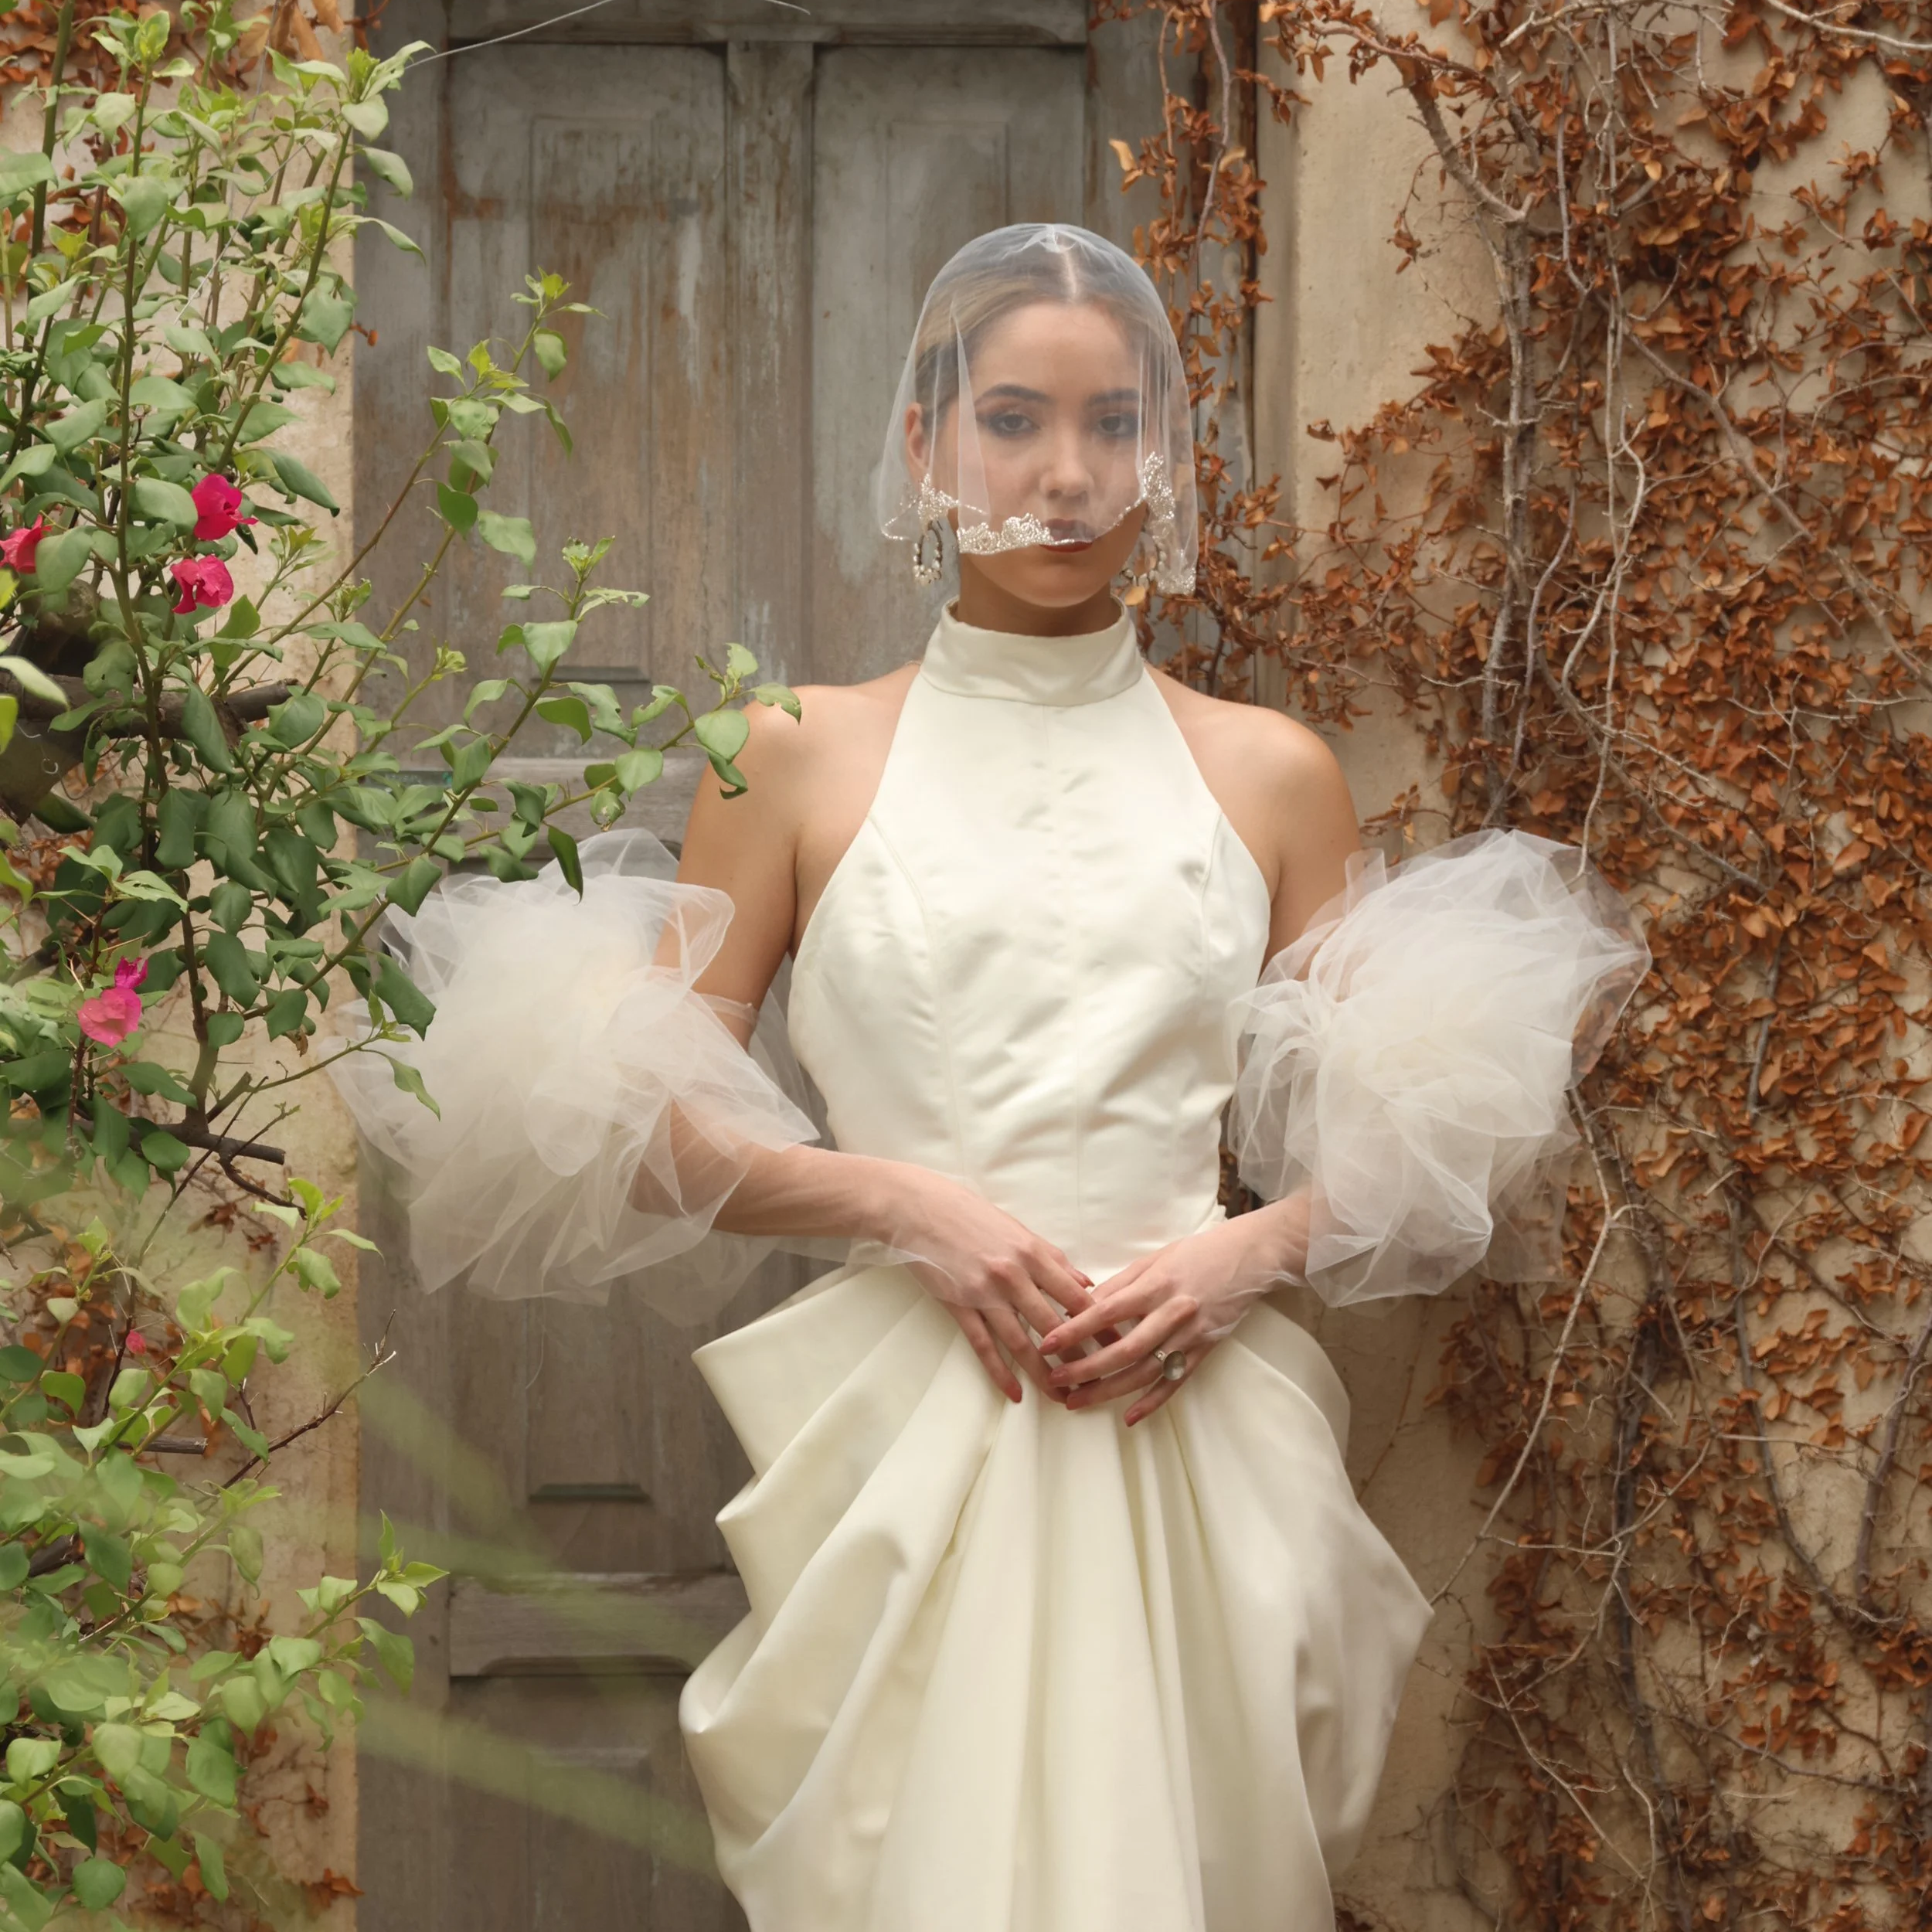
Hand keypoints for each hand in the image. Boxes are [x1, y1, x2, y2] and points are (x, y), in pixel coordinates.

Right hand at [877, 1165, 1097, 1404]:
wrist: (917, 1208)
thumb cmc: (968, 1213)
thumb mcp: (1016, 1229)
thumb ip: (1051, 1258)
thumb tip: (1084, 1282)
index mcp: (1031, 1253)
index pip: (1075, 1296)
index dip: (1100, 1323)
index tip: (1119, 1342)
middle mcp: (1013, 1275)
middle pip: (1054, 1325)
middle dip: (1079, 1355)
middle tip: (1099, 1379)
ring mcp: (985, 1293)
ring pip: (1023, 1342)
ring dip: (1044, 1373)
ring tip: (1062, 1396)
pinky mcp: (960, 1306)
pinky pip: (985, 1346)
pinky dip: (1001, 1372)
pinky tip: (1015, 1393)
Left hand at [1038, 1198, 1307, 1424]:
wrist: (1253, 1257)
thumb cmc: (1199, 1253)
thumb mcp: (1155, 1259)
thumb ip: (1121, 1284)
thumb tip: (1085, 1304)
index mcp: (1156, 1283)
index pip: (1108, 1310)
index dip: (1076, 1329)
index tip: (1047, 1343)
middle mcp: (1173, 1311)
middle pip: (1124, 1349)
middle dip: (1086, 1368)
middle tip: (1055, 1380)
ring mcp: (1191, 1334)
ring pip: (1146, 1371)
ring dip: (1109, 1390)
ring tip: (1078, 1400)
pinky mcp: (1206, 1349)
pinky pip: (1176, 1380)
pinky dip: (1153, 1401)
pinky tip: (1130, 1416)